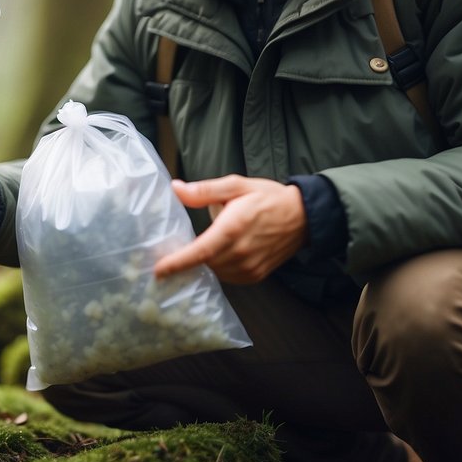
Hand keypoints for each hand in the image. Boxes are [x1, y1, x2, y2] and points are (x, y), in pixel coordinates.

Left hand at [153, 175, 306, 283]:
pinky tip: (222, 252)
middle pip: (204, 262)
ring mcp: (250, 268)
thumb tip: (176, 188)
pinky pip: (228, 277)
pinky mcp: (255, 276)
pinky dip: (220, 267)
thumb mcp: (237, 185)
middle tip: (176, 246)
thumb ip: (205, 190)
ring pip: (215, 271)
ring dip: (206, 260)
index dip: (178, 263)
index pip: (200, 252)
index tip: (158, 270)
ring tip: (210, 241)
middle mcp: (241, 253)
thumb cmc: (269, 197)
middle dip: (188, 257)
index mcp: (233, 228)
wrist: (304, 217)